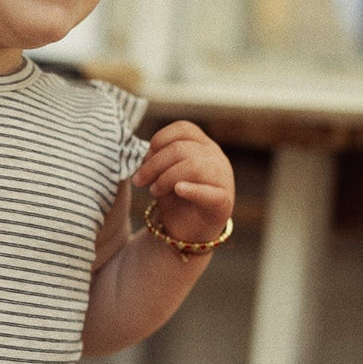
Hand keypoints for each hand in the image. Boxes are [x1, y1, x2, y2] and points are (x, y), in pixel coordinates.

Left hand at [132, 122, 234, 245]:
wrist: (187, 234)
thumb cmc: (175, 200)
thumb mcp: (163, 174)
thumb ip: (158, 160)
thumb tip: (146, 153)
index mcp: (203, 146)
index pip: (183, 129)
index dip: (160, 139)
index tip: (144, 158)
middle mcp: (216, 158)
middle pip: (182, 149)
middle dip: (154, 164)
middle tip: (139, 180)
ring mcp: (223, 180)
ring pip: (194, 166)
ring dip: (166, 178)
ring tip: (154, 191)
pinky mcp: (223, 203)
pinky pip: (210, 193)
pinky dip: (193, 190)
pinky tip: (178, 190)